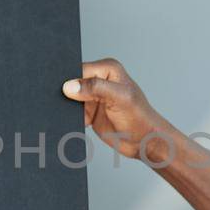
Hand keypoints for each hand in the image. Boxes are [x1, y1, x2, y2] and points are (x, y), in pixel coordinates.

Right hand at [62, 58, 182, 166]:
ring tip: (83, 114)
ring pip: (70, 98)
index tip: (66, 91)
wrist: (143, 140)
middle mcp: (99, 80)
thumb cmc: (139, 117)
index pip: (80, 69)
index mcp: (107, 69)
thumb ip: (95, 88)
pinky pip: (73, 112)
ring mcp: (92, 96)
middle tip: (75, 105)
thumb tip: (70, 86)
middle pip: (73, 82)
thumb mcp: (119, 98)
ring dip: (70, 107)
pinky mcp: (88, 111)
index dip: (71, 79)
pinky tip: (83, 121)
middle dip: (69, 94)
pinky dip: (73, 117)